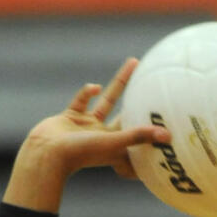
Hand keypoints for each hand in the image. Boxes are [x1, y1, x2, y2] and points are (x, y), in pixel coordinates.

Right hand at [3, 58, 170, 211]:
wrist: (46, 153)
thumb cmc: (81, 153)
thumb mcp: (114, 143)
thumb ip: (139, 136)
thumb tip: (167, 136)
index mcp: (116, 147)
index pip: (141, 139)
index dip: (154, 132)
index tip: (170, 120)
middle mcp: (103, 137)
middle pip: (127, 116)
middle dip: (140, 102)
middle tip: (155, 84)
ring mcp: (86, 127)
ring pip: (107, 101)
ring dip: (120, 83)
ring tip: (134, 63)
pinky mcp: (70, 117)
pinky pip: (83, 100)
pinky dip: (88, 92)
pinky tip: (95, 87)